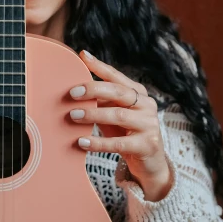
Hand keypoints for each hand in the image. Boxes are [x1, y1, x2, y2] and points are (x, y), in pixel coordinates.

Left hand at [69, 50, 172, 201]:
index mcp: (138, 93)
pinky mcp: (147, 145)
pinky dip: (98, 142)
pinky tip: (82, 142)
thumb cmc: (126, 134)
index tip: (82, 56)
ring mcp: (149, 124)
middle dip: (93, 90)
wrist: (150, 165)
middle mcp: (146, 105)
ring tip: (73, 116)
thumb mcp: (114, 115)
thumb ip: (101, 102)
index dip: (100, 66)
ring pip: (118, 115)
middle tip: (72, 93)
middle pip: (118, 92)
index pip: (117, 76)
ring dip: (93, 114)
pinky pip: (119, 143)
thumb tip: (74, 89)